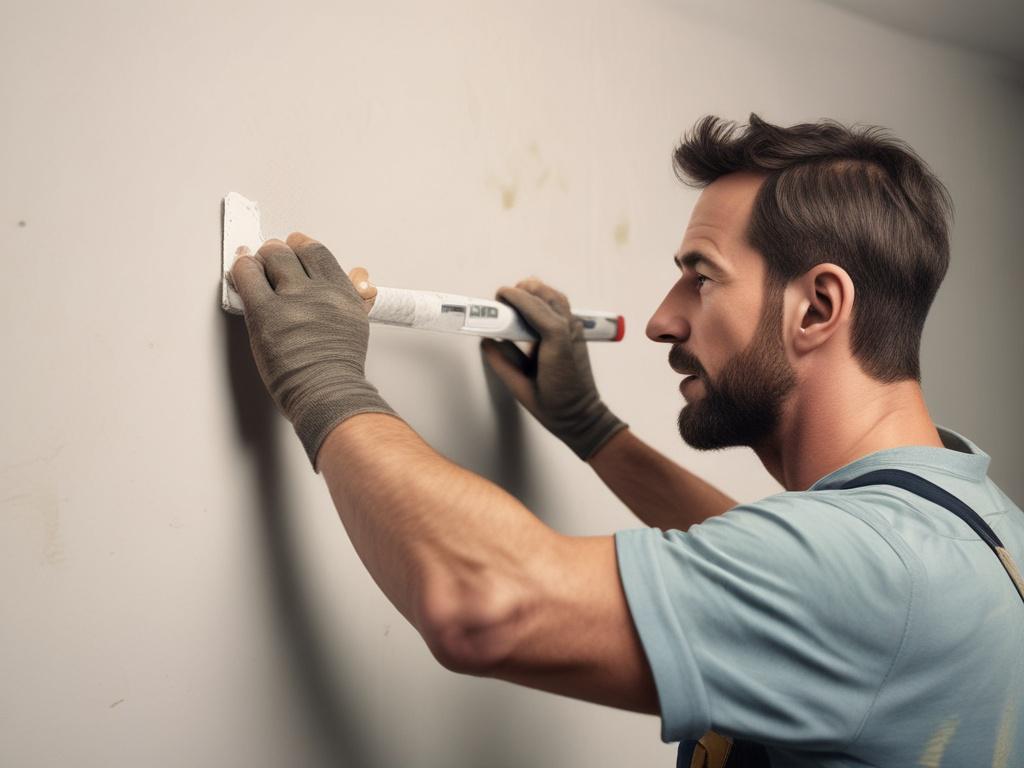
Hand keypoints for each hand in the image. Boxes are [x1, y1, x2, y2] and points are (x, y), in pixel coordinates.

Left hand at [229, 233, 395, 469]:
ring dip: (259, 257)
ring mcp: (292, 300)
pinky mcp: (266, 313)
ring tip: (253, 266)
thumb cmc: (339, 370)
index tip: (295, 247)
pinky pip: (247, 276)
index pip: (319, 252)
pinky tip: (240, 274)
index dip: (303, 245)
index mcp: (343, 293)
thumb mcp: (355, 326)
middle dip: (278, 250)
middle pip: (292, 251)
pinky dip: (241, 269)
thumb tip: (360, 277)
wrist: (328, 394)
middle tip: (270, 256)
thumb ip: (356, 297)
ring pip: (271, 256)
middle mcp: (318, 291)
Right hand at [481, 278, 625, 459]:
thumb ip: (501, 363)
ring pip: (556, 298)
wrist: (582, 415)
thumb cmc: (555, 406)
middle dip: (524, 291)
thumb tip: (486, 342)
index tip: (499, 295)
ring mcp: (575, 331)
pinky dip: (544, 301)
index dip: (516, 297)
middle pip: (547, 296)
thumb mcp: (520, 388)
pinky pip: (561, 308)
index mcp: (556, 344)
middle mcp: (569, 332)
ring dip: (536, 292)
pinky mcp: (575, 333)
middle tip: (503, 299)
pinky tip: (530, 308)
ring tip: (515, 299)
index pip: (535, 308)